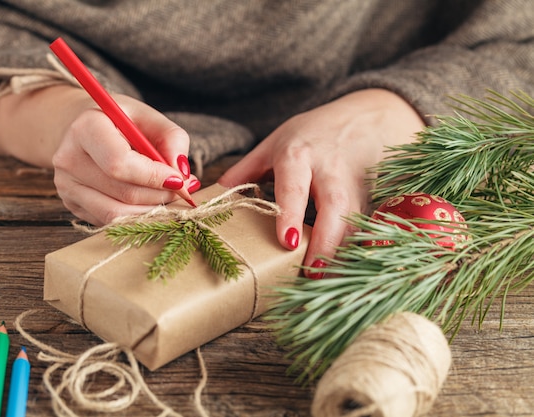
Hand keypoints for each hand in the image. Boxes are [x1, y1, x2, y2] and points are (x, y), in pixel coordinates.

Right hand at [52, 93, 200, 224]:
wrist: (83, 128)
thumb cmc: (121, 122)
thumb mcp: (149, 118)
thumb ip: (172, 140)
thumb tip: (183, 175)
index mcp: (86, 128)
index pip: (120, 164)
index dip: (155, 176)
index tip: (180, 179)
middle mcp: (68, 159)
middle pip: (123, 193)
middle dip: (160, 195)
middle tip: (182, 189)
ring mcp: (66, 186)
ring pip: (117, 214)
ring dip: (151, 211)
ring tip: (169, 196)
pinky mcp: (71, 205)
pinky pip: (110, 221)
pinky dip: (136, 216)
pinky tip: (149, 201)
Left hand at [218, 89, 424, 276]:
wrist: (366, 116)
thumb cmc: (312, 132)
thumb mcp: (274, 143)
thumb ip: (244, 170)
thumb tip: (207, 197)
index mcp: (299, 155)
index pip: (294, 185)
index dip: (291, 214)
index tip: (286, 242)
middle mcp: (330, 170)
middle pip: (334, 207)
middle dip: (326, 242)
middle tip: (312, 273)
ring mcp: (356, 184)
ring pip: (354, 222)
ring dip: (342, 253)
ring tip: (326, 284)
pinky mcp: (373, 197)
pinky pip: (365, 228)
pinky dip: (356, 251)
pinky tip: (345, 273)